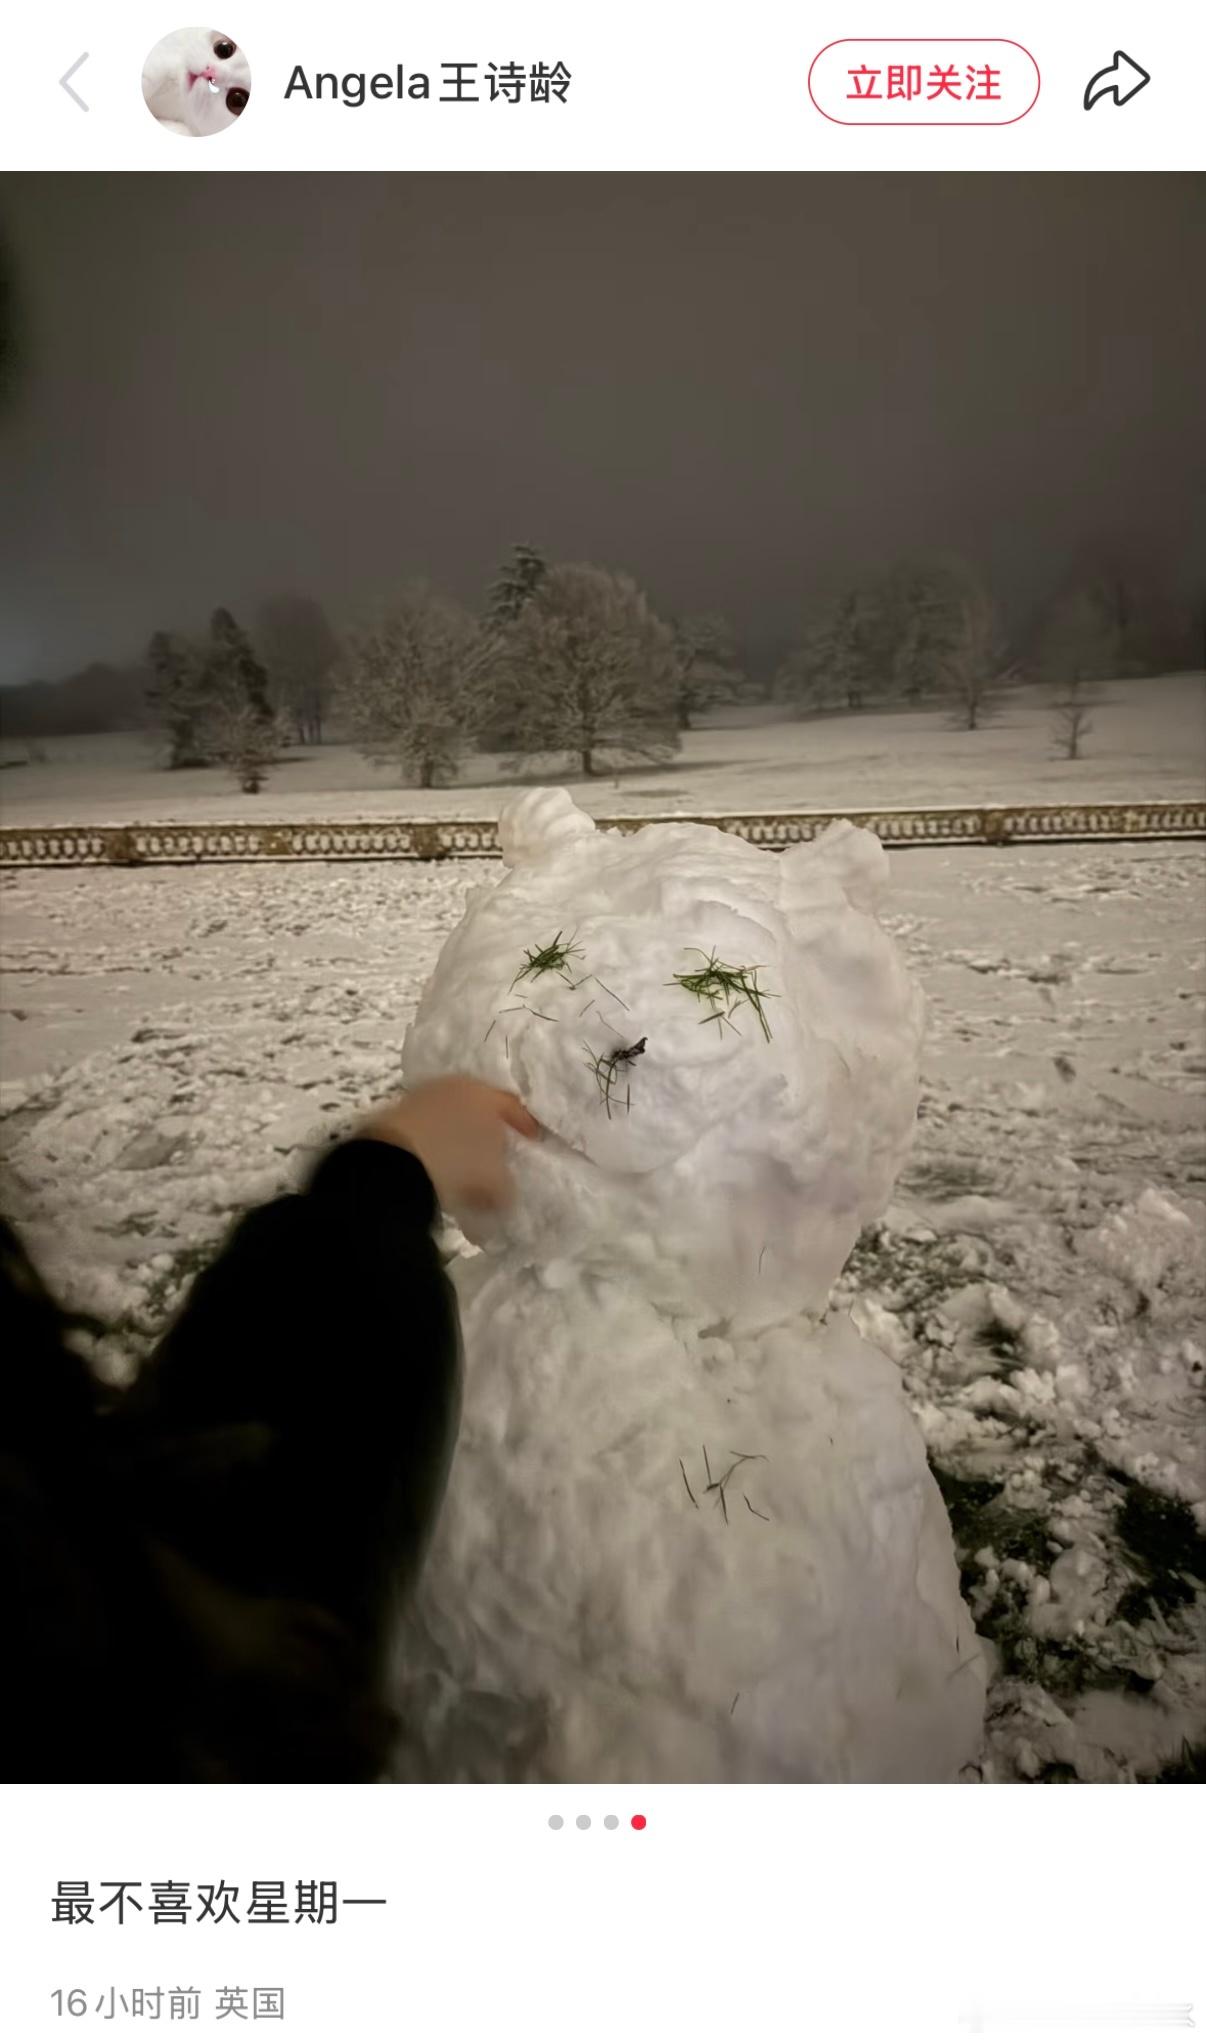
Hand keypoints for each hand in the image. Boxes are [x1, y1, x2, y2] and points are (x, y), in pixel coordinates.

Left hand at [359, 1076, 540, 1212]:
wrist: (392, 1163)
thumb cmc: (455, 1165)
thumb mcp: (493, 1182)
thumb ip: (504, 1184)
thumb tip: (502, 1189)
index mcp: (483, 1093)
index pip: (512, 1105)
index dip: (525, 1124)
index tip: (533, 1140)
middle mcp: (452, 1086)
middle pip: (479, 1105)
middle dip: (488, 1127)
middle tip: (497, 1150)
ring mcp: (420, 1096)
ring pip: (450, 1113)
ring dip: (459, 1133)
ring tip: (464, 1159)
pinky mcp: (394, 1113)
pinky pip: (427, 1125)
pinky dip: (435, 1140)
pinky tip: (436, 1161)